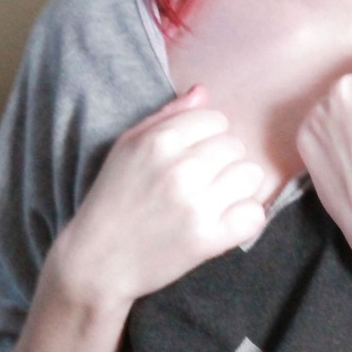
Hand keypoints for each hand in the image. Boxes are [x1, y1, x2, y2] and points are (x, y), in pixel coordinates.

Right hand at [46, 87, 265, 307]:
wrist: (97, 260)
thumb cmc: (112, 199)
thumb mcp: (126, 147)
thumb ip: (166, 116)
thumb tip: (204, 91)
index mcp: (159, 141)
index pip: (216, 119)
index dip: (208, 137)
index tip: (193, 156)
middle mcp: (181, 169)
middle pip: (236, 147)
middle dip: (223, 162)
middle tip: (201, 183)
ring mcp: (196, 205)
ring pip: (251, 176)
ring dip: (237, 188)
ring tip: (214, 201)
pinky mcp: (208, 239)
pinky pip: (254, 214)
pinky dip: (244, 218)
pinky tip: (223, 222)